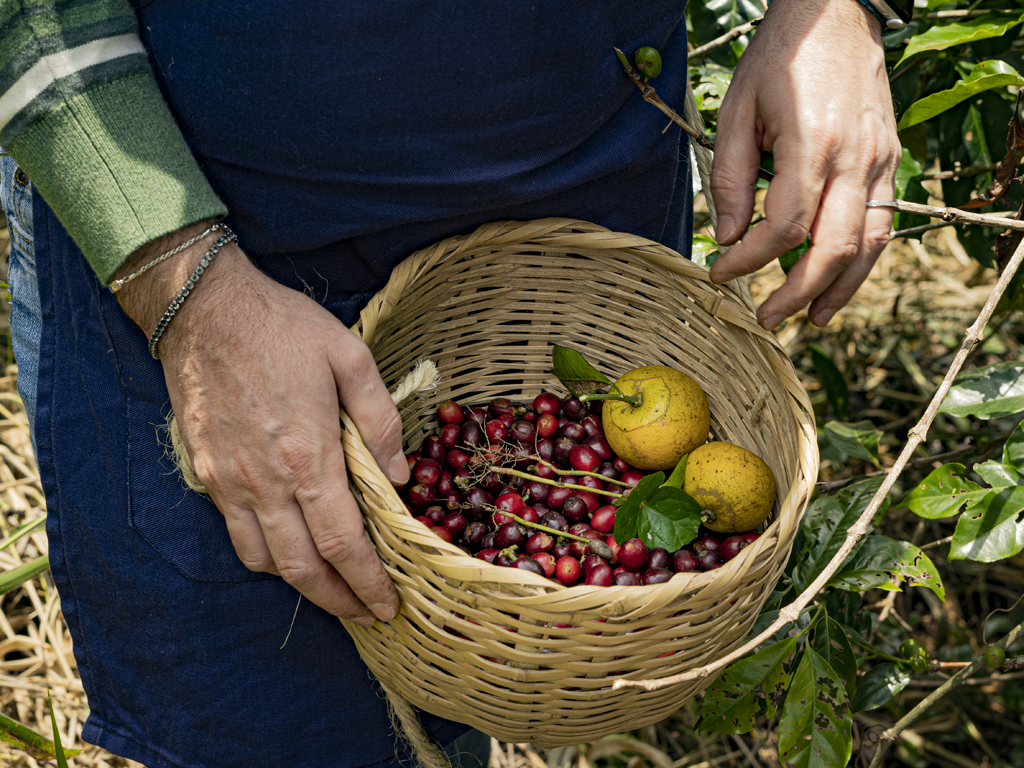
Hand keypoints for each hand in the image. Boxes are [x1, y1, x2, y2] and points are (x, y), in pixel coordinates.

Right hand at [115, 223, 405, 624]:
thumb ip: (380, 421)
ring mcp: (230, 482)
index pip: (342, 542)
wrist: (201, 308)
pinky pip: (235, 533)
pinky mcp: (206, 472)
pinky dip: (265, 555)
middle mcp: (266, 481)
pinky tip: (287, 546)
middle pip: (302, 568)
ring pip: (263, 560)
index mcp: (309, 456)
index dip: (368, 582)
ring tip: (331, 588)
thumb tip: (400, 477)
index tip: (388, 604)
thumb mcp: (350, 358)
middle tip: (365, 612)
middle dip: (338, 600)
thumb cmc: (282, 327)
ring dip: (300, 585)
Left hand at [708, 0, 899, 329]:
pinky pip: (882, 223)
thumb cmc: (779, 59)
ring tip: (810, 319)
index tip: (720, 271)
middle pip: (832, 248)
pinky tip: (838, 281)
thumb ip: (731, 178)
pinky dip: (861, 260)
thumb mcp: (737, 112)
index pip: (784, 227)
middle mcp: (856, 158)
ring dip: (839, 289)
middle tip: (765, 318)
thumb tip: (727, 236)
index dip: (749, 260)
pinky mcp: (890, 160)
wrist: (832, 14)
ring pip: (868, 244)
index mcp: (814, 144)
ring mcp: (881, 160)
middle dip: (796, 293)